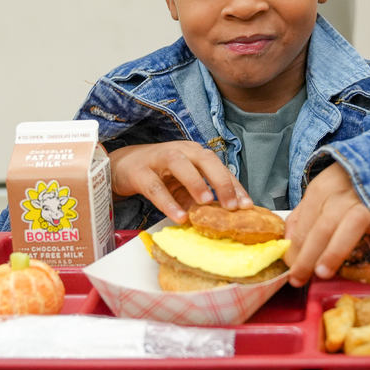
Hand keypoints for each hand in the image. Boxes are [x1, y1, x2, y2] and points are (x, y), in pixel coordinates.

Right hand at [109, 142, 252, 223]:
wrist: (122, 166)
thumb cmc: (158, 174)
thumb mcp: (182, 186)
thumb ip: (199, 198)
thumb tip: (222, 218)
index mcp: (195, 154)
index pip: (220, 168)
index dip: (235, 186)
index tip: (247, 205)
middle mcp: (181, 151)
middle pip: (205, 160)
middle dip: (221, 181)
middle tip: (232, 205)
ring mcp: (159, 159)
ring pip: (180, 165)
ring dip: (195, 182)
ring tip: (206, 201)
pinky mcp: (140, 171)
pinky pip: (155, 187)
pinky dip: (168, 202)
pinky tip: (179, 216)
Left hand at [283, 163, 369, 286]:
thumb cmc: (346, 183)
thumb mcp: (319, 191)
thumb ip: (301, 217)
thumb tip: (287, 244)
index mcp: (320, 191)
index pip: (303, 226)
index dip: (294, 252)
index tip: (289, 272)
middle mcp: (342, 197)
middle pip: (321, 228)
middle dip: (307, 255)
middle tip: (297, 279)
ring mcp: (367, 205)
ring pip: (349, 227)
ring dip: (334, 251)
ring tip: (322, 273)